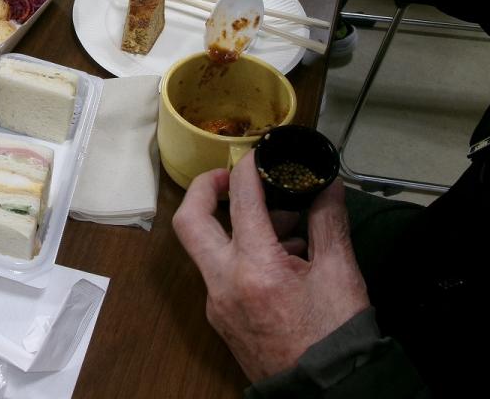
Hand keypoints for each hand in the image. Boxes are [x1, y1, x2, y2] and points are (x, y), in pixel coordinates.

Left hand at [172, 153, 369, 381]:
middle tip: (229, 177)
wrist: (328, 394)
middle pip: (190, 221)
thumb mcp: (341, 274)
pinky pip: (219, 271)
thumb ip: (329, 222)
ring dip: (232, 224)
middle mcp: (224, 284)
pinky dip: (241, 252)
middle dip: (205, 189)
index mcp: (255, 270)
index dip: (247, 169)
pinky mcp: (220, 317)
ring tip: (283, 222)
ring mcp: (217, 303)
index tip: (257, 155)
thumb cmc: (336, 340)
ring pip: (206, 247)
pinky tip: (281, 253)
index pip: (241, 201)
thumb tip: (326, 185)